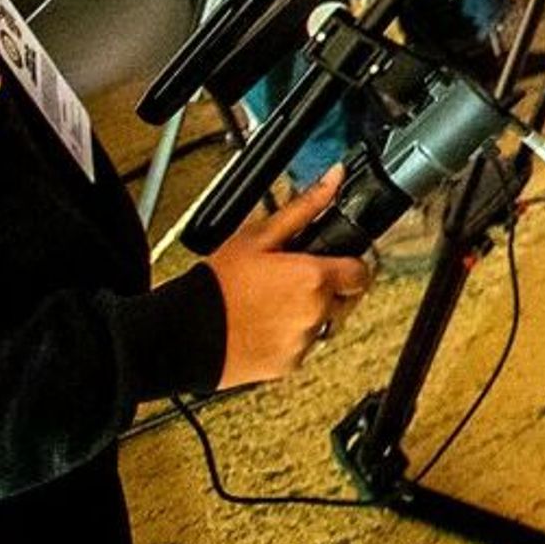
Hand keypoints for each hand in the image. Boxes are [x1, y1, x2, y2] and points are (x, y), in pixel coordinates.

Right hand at [203, 170, 375, 388]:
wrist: (182, 334)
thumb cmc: (217, 284)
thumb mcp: (259, 235)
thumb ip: (306, 207)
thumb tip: (335, 178)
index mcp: (314, 279)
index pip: (362, 273)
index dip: (349, 264)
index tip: (334, 261)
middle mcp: (315, 313)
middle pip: (347, 299)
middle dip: (331, 288)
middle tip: (296, 279)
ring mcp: (303, 342)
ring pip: (325, 323)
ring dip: (311, 313)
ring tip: (274, 302)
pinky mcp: (288, 365)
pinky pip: (303, 347)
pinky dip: (291, 336)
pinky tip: (265, 324)